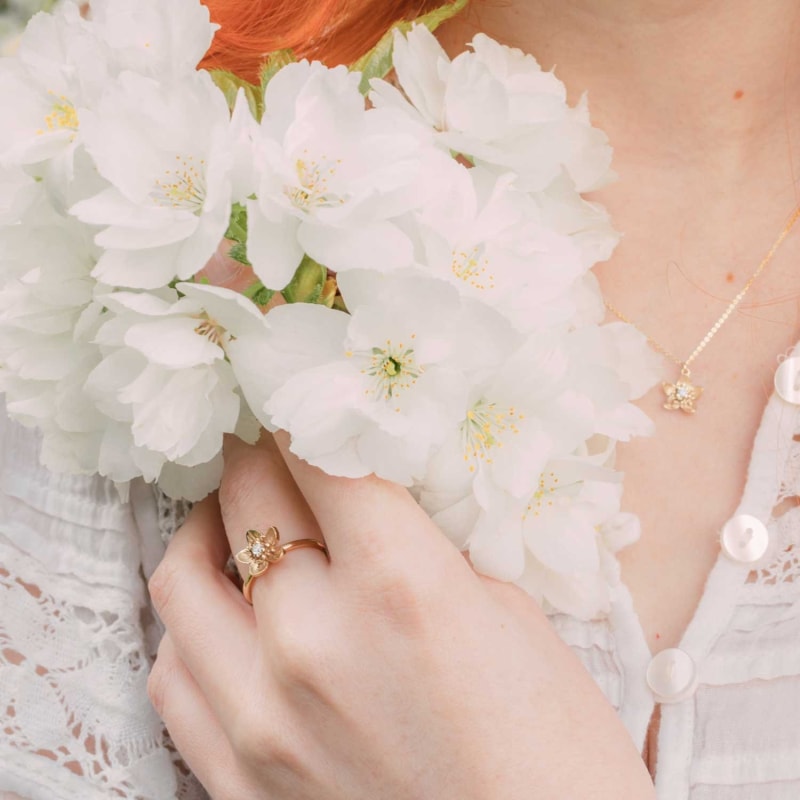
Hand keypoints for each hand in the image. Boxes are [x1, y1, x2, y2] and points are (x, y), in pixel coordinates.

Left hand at [147, 432, 654, 798]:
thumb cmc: (556, 745)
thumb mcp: (508, 610)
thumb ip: (422, 541)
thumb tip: (367, 490)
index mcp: (401, 583)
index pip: (318, 447)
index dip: (307, 402)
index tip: (302, 382)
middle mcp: (313, 641)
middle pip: (246, 495)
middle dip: (264, 454)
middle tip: (281, 448)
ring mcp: (259, 716)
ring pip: (181, 579)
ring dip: (209, 528)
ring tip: (238, 519)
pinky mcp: (236, 777)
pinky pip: (171, 673)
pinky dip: (189, 625)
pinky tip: (225, 614)